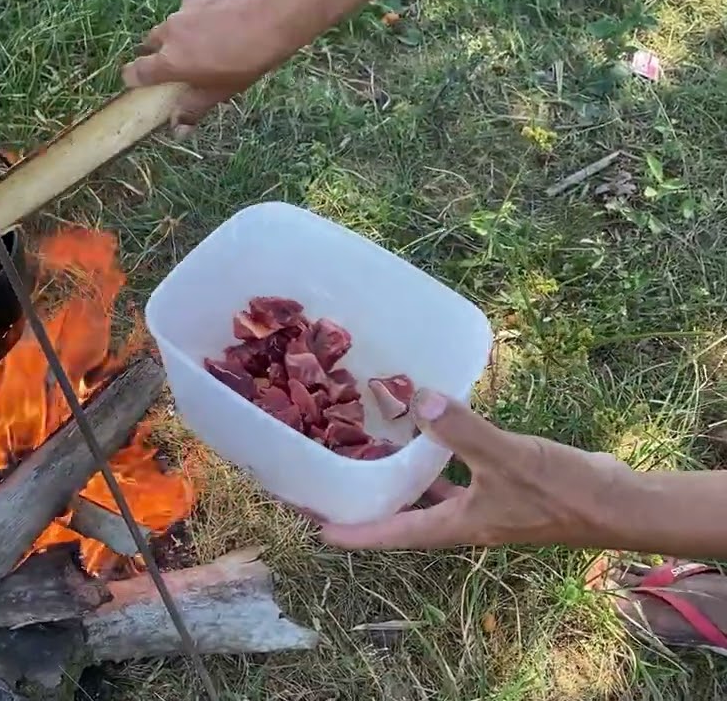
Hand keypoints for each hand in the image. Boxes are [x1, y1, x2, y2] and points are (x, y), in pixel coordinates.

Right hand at [122, 0, 404, 126]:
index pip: (136, 72)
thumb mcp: (222, 90)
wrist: (276, 13)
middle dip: (163, 52)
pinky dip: (205, 10)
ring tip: (216, 36)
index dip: (136, 77)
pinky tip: (228, 16)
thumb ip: (194, 108)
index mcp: (171, 61)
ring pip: (178, 21)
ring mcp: (186, 5)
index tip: (141, 81)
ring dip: (188, 30)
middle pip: (154, 42)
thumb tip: (178, 128)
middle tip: (185, 61)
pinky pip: (197, 2)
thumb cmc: (249, 58)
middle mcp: (171, 31)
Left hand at [317, 389, 637, 549]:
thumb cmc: (562, 491)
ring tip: (365, 453)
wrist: (617, 502)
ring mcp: (480, 504)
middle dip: (365, 503)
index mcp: (453, 525)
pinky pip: (453, 473)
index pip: (390, 534)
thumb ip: (463, 431)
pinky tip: (426, 432)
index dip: (352, 532)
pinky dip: (435, 457)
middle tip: (329, 482)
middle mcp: (460, 519)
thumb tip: (417, 399)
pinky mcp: (499, 485)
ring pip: (425, 494)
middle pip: (399, 516)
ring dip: (398, 478)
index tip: (314, 526)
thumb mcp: (507, 457)